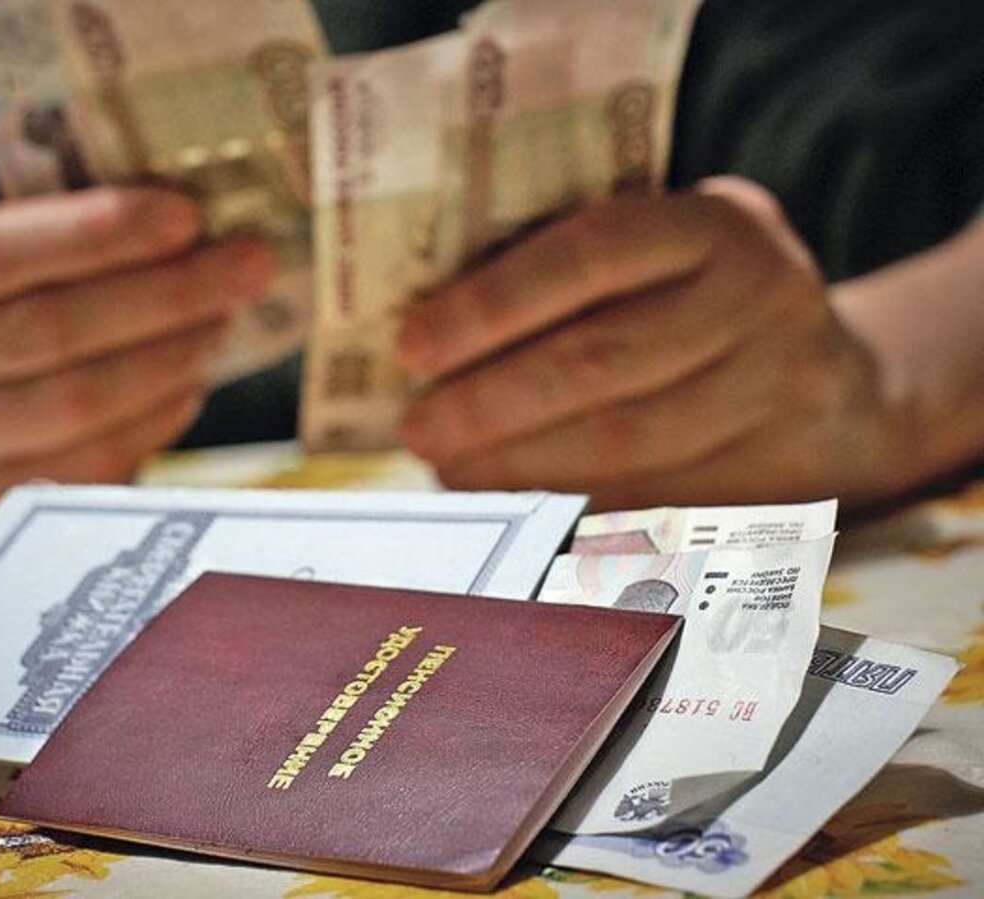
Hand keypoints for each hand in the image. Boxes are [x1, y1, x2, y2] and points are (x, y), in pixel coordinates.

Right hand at [0, 185, 273, 509]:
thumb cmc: (4, 305)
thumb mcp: (12, 250)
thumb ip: (80, 233)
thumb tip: (200, 220)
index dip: (94, 233)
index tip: (184, 214)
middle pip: (52, 331)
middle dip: (166, 295)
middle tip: (246, 265)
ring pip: (79, 401)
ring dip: (171, 356)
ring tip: (226, 320)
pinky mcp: (7, 493)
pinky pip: (98, 457)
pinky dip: (159, 413)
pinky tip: (193, 379)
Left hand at [398, 177, 907, 508]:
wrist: (840, 386)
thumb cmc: (708, 304)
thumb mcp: (669, 253)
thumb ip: (582, 271)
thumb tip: (437, 329)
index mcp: (718, 225)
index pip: (591, 255)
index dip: (493, 304)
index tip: (412, 347)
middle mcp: (762, 298)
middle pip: (603, 360)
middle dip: (492, 403)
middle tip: (419, 429)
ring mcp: (779, 391)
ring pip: (628, 442)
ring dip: (521, 466)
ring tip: (452, 472)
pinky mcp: (780, 472)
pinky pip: (657, 499)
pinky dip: (573, 506)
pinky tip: (517, 507)